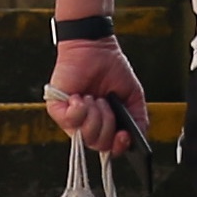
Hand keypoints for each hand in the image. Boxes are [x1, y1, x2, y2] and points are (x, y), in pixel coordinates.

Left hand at [43, 35, 148, 155]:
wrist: (95, 47)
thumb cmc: (112, 69)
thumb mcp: (132, 97)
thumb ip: (139, 120)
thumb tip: (136, 140)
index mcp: (104, 125)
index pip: (109, 148)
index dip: (118, 147)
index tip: (124, 135)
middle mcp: (87, 125)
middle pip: (98, 145)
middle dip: (108, 124)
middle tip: (106, 103)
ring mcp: (71, 119)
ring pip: (85, 136)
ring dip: (95, 114)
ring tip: (94, 96)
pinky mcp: (57, 109)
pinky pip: (70, 122)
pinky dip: (80, 109)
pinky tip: (80, 96)